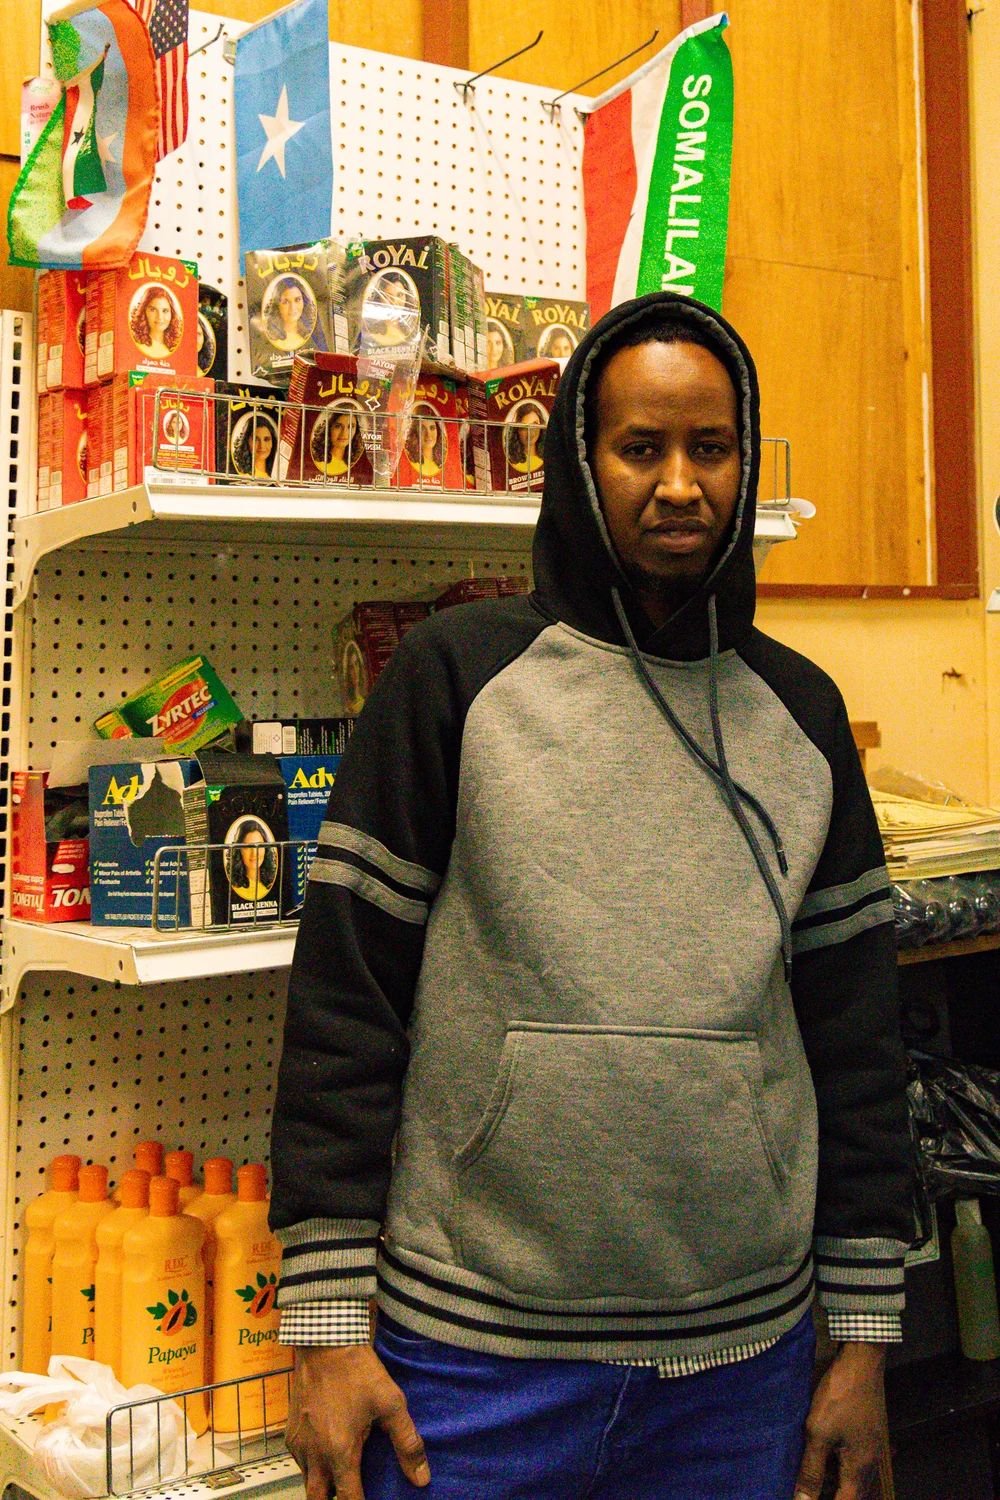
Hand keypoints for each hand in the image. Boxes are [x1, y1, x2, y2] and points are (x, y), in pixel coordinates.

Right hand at [286, 1344, 429, 1499]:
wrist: (325, 1342)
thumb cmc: (359, 1372)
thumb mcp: (391, 1404)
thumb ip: (407, 1443)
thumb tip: (421, 1478)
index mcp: (340, 1452)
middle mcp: (314, 1454)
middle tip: (353, 1494)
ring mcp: (299, 1443)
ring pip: (307, 1483)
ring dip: (323, 1487)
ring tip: (343, 1479)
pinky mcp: (290, 1431)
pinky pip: (299, 1462)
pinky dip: (312, 1468)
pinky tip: (328, 1455)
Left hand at [794, 1343, 887, 1499]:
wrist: (861, 1361)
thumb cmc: (839, 1396)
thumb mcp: (818, 1432)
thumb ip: (811, 1470)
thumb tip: (802, 1499)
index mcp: (861, 1468)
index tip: (805, 1499)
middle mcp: (872, 1463)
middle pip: (853, 1494)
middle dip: (831, 1494)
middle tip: (807, 1488)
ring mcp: (873, 1448)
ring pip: (855, 1478)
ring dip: (835, 1481)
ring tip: (811, 1474)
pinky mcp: (869, 1434)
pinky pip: (856, 1461)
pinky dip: (840, 1465)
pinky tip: (824, 1454)